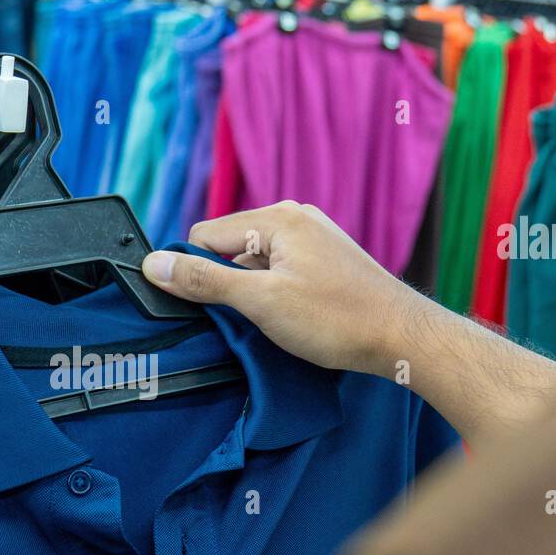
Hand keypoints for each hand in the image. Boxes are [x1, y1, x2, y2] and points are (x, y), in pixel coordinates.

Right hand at [141, 200, 419, 378]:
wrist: (401, 338)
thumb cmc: (336, 319)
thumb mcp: (260, 302)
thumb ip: (204, 281)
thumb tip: (153, 264)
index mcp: (277, 218)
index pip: (204, 236)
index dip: (199, 274)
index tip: (212, 308)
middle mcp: (295, 217)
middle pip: (229, 247)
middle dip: (227, 284)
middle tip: (251, 318)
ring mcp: (313, 236)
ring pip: (254, 262)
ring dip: (253, 292)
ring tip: (280, 321)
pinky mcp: (325, 258)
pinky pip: (279, 270)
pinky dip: (276, 293)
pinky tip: (295, 318)